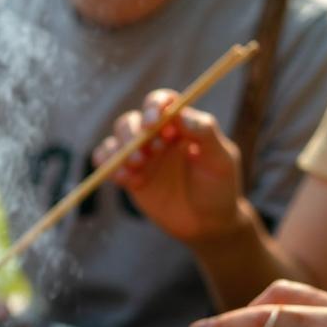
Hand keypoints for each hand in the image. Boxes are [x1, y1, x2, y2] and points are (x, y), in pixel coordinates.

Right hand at [94, 89, 243, 244]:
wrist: (207, 224)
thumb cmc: (219, 188)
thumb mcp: (220, 160)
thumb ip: (204, 133)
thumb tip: (179, 114)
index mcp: (182, 125)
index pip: (161, 102)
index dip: (153, 107)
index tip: (152, 123)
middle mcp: (158, 137)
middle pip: (132, 121)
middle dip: (132, 135)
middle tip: (145, 157)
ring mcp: (142, 157)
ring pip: (116, 140)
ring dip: (119, 151)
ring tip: (136, 169)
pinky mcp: (129, 176)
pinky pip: (106, 163)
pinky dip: (108, 167)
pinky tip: (125, 180)